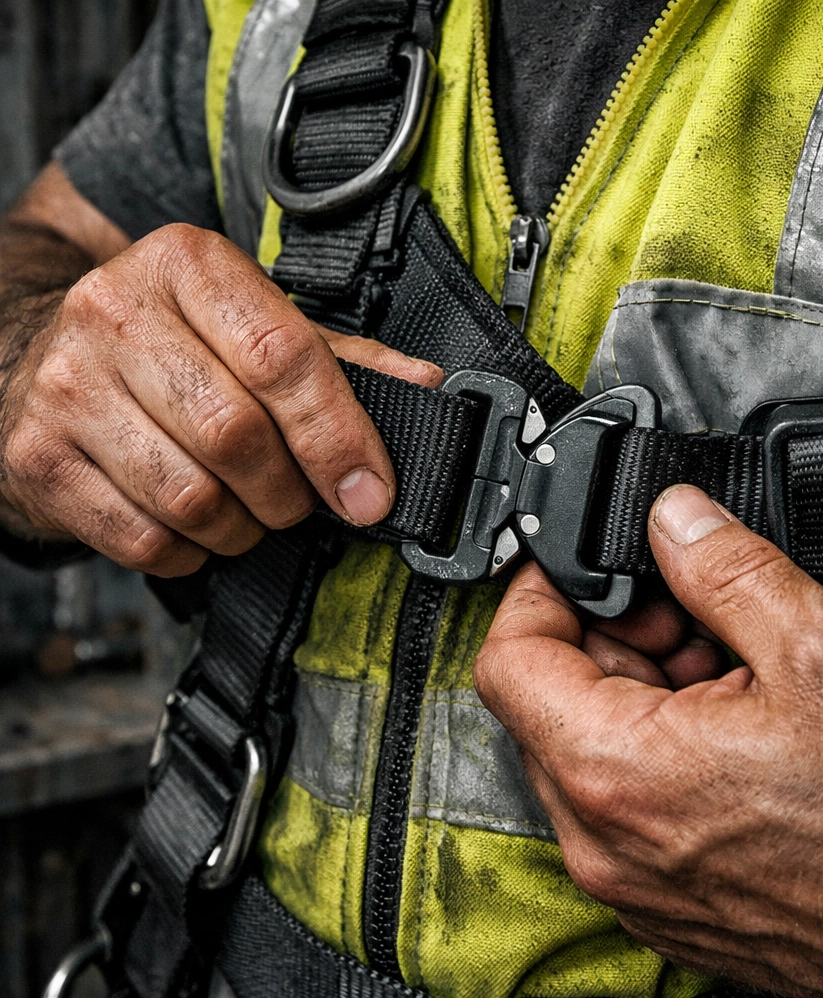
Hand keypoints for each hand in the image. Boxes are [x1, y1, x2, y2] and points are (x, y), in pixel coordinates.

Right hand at [0, 224, 439, 574]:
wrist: (38, 357)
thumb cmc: (173, 345)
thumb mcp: (256, 327)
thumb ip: (340, 361)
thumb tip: (427, 389)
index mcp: (186, 265)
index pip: (281, 356)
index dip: (337, 437)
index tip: (370, 491)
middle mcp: (114, 313)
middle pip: (237, 435)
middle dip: (291, 493)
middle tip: (301, 500)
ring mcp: (65, 386)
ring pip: (191, 498)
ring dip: (243, 527)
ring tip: (249, 509)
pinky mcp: (38, 458)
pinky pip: (143, 539)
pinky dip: (191, 551)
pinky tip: (196, 525)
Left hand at [475, 485, 822, 997]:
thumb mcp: (818, 642)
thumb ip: (720, 565)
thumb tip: (672, 519)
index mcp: (617, 775)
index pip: (508, 663)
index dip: (538, 594)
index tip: (579, 568)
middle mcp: (608, 846)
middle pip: (549, 707)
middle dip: (607, 641)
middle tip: (682, 613)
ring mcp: (638, 885)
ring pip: (591, 756)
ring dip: (641, 694)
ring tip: (727, 667)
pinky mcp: (674, 904)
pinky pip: (628, 808)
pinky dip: (660, 752)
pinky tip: (734, 725)